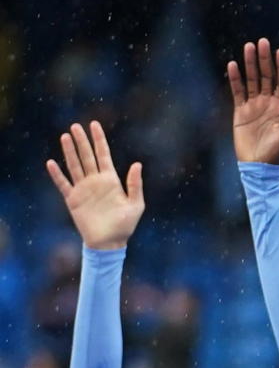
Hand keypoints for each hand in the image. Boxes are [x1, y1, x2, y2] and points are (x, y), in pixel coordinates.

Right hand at [46, 121, 143, 249]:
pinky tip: (51, 163)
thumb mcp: (136, 205)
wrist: (109, 243)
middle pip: (87, 156)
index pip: (104, 155)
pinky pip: (63, 184)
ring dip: (69, 152)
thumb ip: (135, 184)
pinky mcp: (73, 200)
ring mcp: (84, 189)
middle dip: (82, 141)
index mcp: (111, 180)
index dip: (99, 140)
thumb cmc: (125, 225)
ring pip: (75, 166)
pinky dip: (57, 174)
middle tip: (75, 126)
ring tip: (65, 136)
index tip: (94, 125)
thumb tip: (137, 164)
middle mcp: (96, 182)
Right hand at [227, 38, 278, 163]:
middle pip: (266, 76)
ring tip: (248, 47)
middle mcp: (268, 103)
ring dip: (250, 64)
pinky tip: (233, 65)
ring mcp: (254, 106)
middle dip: (264, 59)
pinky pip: (237, 92)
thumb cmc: (278, 152)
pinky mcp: (240, 112)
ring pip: (251, 80)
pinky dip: (235, 79)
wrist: (259, 166)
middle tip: (262, 42)